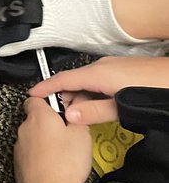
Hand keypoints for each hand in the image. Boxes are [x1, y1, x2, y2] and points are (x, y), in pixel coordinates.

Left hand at [13, 97, 91, 182]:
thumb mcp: (82, 135)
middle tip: (66, 136)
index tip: (60, 110)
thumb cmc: (67, 161)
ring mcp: (18, 146)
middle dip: (48, 125)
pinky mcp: (17, 164)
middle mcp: (24, 128)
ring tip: (61, 156)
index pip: (35, 98)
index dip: (47, 103)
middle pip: (34, 119)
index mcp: (38, 116)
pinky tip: (52, 168)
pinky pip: (29, 154)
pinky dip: (38, 157)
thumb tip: (75, 111)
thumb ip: (77, 118)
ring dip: (43, 142)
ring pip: (32, 138)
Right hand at [30, 55, 168, 124]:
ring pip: (87, 81)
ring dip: (79, 96)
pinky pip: (98, 80)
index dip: (46, 87)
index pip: (63, 79)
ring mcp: (112, 67)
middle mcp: (101, 66)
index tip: (32, 94)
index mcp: (97, 74)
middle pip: (74, 80)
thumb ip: (93, 112)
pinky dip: (90, 92)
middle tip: (54, 114)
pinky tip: (95, 105)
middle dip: (62, 96)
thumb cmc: (150, 92)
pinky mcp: (122, 70)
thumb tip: (68, 115)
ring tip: (74, 114)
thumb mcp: (121, 107)